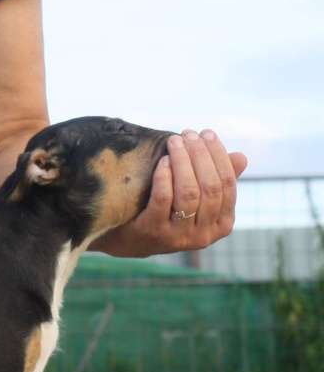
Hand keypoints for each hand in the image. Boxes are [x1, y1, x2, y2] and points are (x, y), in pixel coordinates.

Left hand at [92, 129, 247, 257]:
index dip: (218, 155)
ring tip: (174, 141)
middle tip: (188, 134)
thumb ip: (216, 180)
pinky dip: (164, 176)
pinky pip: (163, 199)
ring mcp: (179, 236)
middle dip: (200, 154)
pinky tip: (162, 160)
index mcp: (222, 224)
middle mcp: (205, 235)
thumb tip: (241, 157)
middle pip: (210, 187)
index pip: (227, 184)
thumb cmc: (167, 212)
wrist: (129, 238)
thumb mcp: (194, 198)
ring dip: (183, 161)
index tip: (206, 133)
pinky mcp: (154, 232)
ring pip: (188, 192)